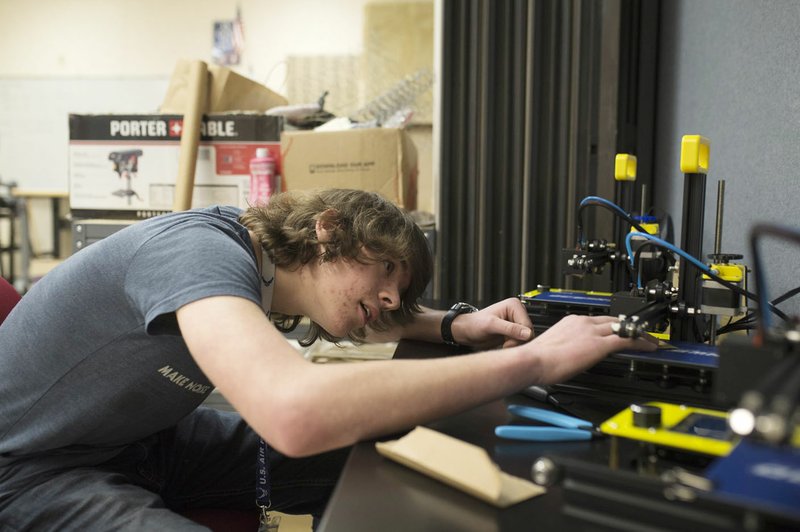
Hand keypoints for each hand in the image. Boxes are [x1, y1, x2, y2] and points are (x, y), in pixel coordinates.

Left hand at [451, 297, 534, 349]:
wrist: (466, 331)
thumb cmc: (474, 324)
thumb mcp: (491, 325)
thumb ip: (510, 329)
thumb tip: (527, 333)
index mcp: (514, 305)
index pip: (527, 325)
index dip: (520, 337)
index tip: (507, 343)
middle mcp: (517, 313)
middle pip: (528, 332)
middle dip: (517, 342)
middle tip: (505, 345)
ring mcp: (516, 322)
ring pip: (525, 339)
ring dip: (515, 345)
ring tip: (503, 345)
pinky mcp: (513, 331)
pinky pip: (520, 342)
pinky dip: (513, 346)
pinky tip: (504, 345)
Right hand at [522, 314, 656, 383]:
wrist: (532, 361)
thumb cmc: (536, 359)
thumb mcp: (554, 346)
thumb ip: (567, 345)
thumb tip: (571, 354)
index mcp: (571, 322)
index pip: (598, 320)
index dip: (613, 325)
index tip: (619, 330)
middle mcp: (582, 322)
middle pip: (614, 321)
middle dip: (629, 326)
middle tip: (640, 332)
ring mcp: (591, 332)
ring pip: (623, 328)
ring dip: (639, 334)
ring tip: (650, 340)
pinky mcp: (598, 344)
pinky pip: (626, 340)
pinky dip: (640, 342)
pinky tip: (649, 347)